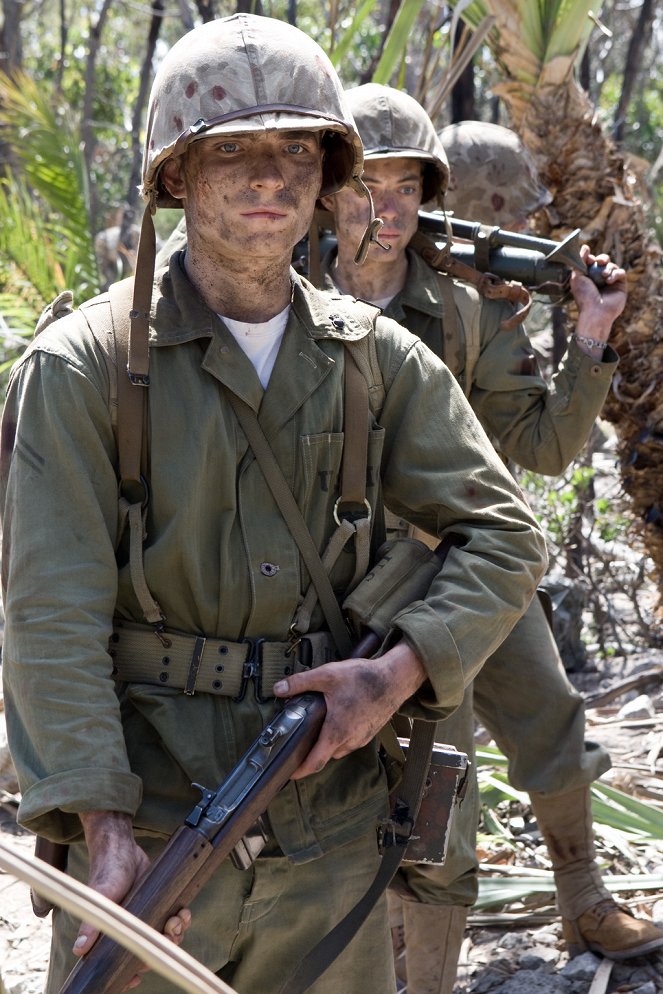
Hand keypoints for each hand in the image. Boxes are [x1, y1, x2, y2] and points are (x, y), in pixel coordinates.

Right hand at [76, 811, 191, 989]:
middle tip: (169, 930)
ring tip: (177, 918)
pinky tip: (182, 911)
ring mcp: (145, 919)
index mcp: (111, 935)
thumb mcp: (100, 897)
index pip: (120, 964)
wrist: (123, 849)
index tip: (138, 976)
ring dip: (175, 933)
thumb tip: (79, 949)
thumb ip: (91, 924)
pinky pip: (172, 921)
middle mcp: (128, 930)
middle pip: (148, 953)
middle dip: (161, 946)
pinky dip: (181, 920)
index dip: (129, 974)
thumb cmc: (107, 873)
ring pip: (163, 938)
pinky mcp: (158, 906)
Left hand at [273, 640, 426, 778]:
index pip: (315, 762)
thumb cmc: (365, 679)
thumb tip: (278, 689)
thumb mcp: (327, 675)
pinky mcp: (371, 732)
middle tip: (300, 741)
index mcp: (336, 732)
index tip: (290, 773)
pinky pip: (352, 741)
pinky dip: (342, 735)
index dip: (300, 771)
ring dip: (329, 742)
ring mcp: (362, 738)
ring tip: (320, 727)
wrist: (396, 679)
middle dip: (313, 751)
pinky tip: (339, 718)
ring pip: (339, 748)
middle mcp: (350, 740)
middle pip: (326, 755)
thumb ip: (300, 683)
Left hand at [570, 245, 626, 351]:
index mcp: (588, 277)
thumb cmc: (584, 296)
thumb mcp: (577, 277)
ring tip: (603, 277)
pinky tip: (609, 281)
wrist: (595, 312)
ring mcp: (610, 282)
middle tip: (600, 261)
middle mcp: (599, 279)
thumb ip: (579, 261)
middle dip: (602, 258)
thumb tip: (585, 247)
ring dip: (608, 268)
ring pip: (612, 266)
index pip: (592, 262)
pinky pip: (621, 273)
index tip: (588, 259)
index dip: (591, 258)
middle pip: (604, 261)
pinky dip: (615, 274)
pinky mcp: (620, 286)